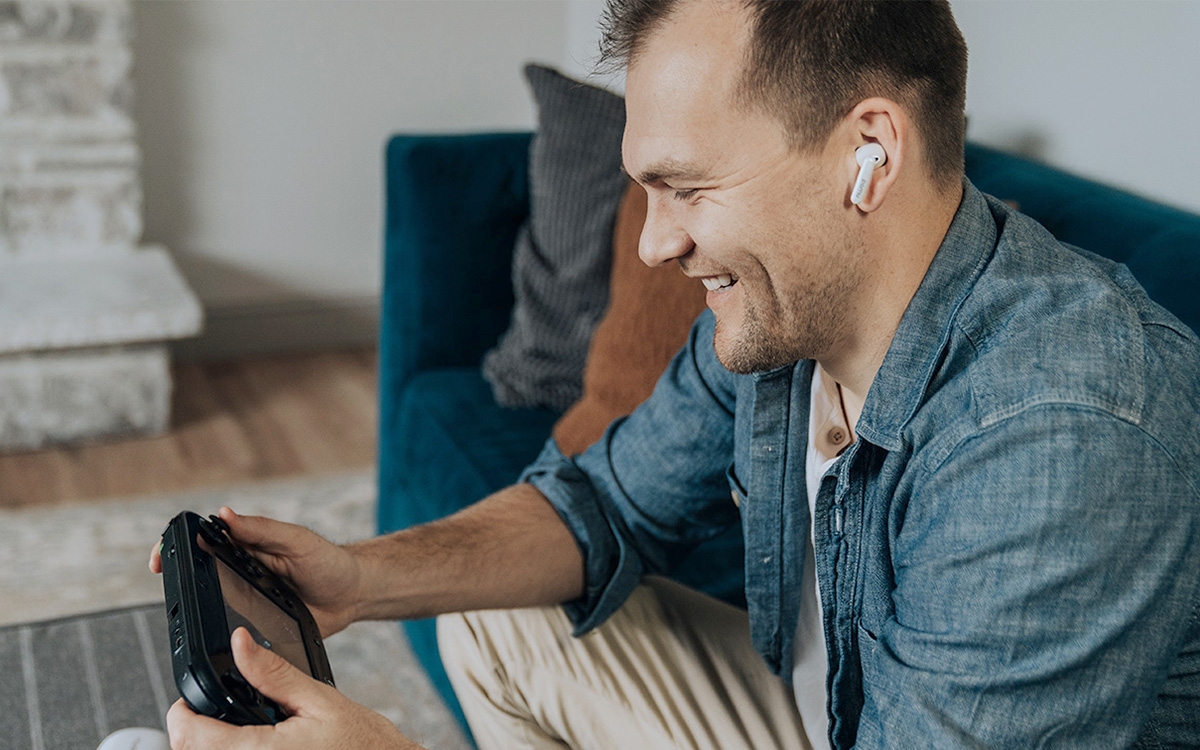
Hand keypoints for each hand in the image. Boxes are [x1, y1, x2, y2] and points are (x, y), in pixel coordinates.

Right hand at [150, 507, 362, 635]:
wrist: (353, 596)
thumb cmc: (329, 562)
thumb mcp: (298, 542)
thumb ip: (263, 530)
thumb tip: (225, 514)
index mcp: (246, 545)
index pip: (201, 540)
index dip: (176, 545)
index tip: (161, 556)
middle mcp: (240, 571)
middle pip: (197, 574)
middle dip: (177, 579)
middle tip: (168, 586)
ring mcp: (246, 599)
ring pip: (209, 604)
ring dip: (197, 608)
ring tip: (191, 612)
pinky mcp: (257, 625)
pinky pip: (232, 631)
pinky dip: (221, 634)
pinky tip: (220, 639)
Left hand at [167, 627, 421, 749]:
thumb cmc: (363, 744)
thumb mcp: (319, 698)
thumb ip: (274, 673)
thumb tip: (239, 643)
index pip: (189, 737)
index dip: (181, 714)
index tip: (188, 703)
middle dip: (194, 733)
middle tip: (215, 713)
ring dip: (212, 745)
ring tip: (238, 729)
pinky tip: (256, 744)